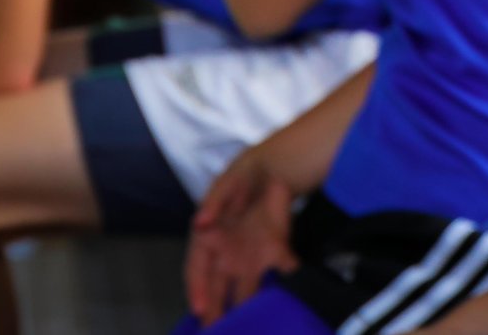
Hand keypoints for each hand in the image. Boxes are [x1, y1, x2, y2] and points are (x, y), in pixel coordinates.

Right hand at [185, 154, 298, 327]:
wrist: (273, 170)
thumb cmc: (241, 178)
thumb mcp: (226, 184)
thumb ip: (214, 202)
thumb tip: (200, 222)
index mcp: (209, 241)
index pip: (197, 271)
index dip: (198, 291)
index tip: (200, 309)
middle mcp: (228, 255)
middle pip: (220, 289)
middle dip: (218, 312)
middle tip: (218, 331)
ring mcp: (251, 256)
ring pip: (247, 287)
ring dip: (248, 305)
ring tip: (250, 325)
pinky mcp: (276, 251)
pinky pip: (281, 269)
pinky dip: (286, 278)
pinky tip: (290, 293)